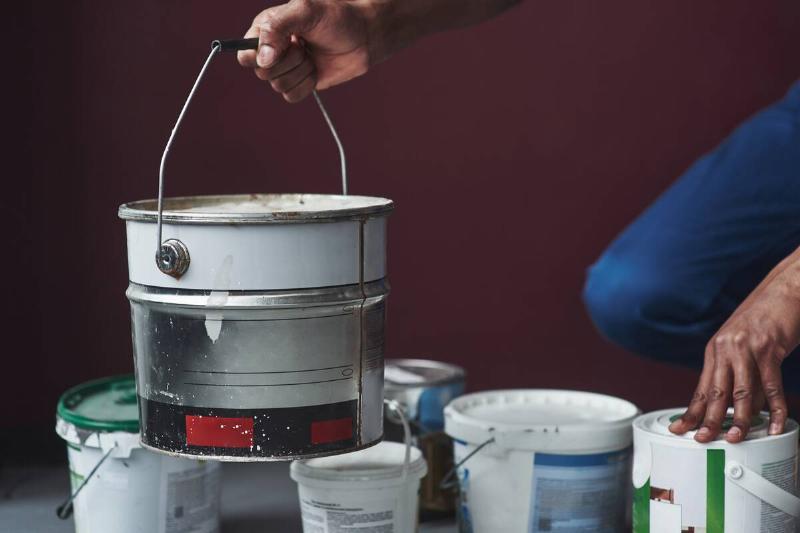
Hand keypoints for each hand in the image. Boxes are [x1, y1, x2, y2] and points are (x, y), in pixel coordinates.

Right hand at [237, 0, 378, 101]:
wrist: (363, 37)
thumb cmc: (336, 18)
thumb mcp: (306, 11)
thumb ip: (277, 28)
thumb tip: (262, 59)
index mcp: (265, 29)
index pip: (245, 54)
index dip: (260, 56)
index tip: (284, 46)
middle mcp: (271, 50)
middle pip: (262, 73)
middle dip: (289, 62)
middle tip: (304, 46)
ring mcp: (285, 68)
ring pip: (278, 85)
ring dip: (301, 72)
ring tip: (313, 55)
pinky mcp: (299, 83)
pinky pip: (291, 96)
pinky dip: (307, 85)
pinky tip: (316, 69)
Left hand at [669, 247, 799, 442]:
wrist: (784, 290)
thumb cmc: (764, 318)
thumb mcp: (742, 344)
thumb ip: (738, 372)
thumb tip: (740, 407)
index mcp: (716, 350)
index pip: (701, 387)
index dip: (691, 410)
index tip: (679, 428)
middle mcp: (726, 349)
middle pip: (715, 392)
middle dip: (708, 419)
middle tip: (702, 440)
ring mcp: (747, 349)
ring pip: (741, 391)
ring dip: (739, 418)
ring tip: (736, 438)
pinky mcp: (769, 349)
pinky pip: (771, 385)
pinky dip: (774, 408)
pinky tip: (774, 424)